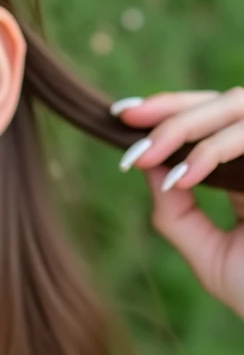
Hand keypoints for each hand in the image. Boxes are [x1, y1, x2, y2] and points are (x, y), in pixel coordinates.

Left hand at [114, 87, 243, 318]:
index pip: (214, 121)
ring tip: (145, 155)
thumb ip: (176, 212)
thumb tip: (146, 165)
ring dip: (185, 126)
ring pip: (238, 106)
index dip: (171, 110)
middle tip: (128, 121)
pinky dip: (214, 150)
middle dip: (171, 107)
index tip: (123, 116)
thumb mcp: (206, 252)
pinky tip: (184, 175)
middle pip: (226, 102)